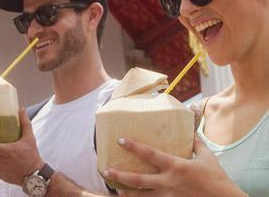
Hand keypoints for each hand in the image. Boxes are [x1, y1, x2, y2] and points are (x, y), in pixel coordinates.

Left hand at [104, 136, 243, 196]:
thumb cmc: (217, 178)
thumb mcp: (207, 157)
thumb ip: (196, 144)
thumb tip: (190, 132)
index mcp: (176, 166)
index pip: (150, 154)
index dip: (134, 146)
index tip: (120, 140)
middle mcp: (168, 182)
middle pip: (138, 179)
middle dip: (119, 174)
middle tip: (105, 170)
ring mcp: (168, 196)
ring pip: (141, 196)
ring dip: (126, 192)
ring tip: (115, 189)